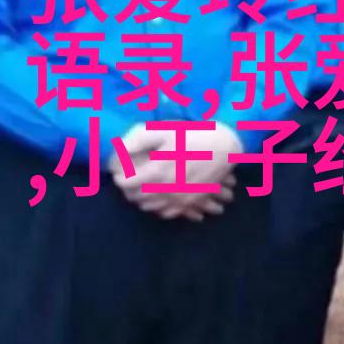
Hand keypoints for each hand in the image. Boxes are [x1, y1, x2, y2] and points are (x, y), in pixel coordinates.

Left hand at [111, 123, 241, 220]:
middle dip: (129, 189)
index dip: (120, 176)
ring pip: (150, 207)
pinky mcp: (190, 202)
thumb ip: (138, 139)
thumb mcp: (165, 130)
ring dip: (142, 199)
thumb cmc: (193, 136)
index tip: (119, 170)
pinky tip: (159, 197)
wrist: (225, 147)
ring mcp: (179, 198)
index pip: (125, 184)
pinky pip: (167, 212)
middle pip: (136, 198)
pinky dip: (158, 208)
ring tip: (142, 188)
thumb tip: (118, 149)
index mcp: (156, 171)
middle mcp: (166, 189)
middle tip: (129, 178)